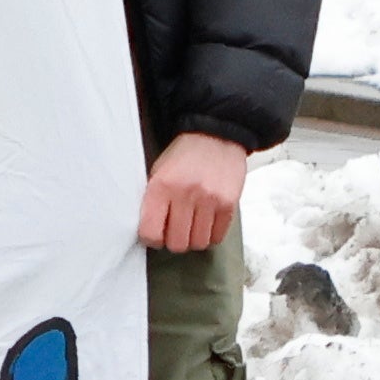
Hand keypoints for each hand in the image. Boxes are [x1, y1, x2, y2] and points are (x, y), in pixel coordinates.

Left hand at [137, 131, 254, 255]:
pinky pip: (217, 236)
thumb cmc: (184, 156)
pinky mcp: (228, 204)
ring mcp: (209, 200)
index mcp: (161, 186)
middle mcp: (185, 195)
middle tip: (175, 230)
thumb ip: (153, 201)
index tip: (156, 234)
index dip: (152, 239)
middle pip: (177, 243)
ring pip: (198, 243)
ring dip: (193, 239)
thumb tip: (150, 231)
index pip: (151, 232)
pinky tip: (206, 222)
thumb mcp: (159, 172)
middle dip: (174, 241)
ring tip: (192, 225)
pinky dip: (210, 234)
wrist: (216, 136)